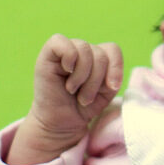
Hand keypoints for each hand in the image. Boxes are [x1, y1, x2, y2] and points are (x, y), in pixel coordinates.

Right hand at [8, 35, 123, 164]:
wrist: (62, 122)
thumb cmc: (84, 106)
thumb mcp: (107, 91)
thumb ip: (113, 75)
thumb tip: (111, 76)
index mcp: (97, 56)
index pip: (112, 49)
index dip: (116, 67)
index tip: (111, 88)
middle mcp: (81, 50)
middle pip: (99, 54)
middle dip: (95, 81)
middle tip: (85, 98)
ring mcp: (65, 51)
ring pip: (84, 49)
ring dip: (82, 77)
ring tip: (73, 91)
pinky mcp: (47, 54)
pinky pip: (60, 42)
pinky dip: (68, 57)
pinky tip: (66, 71)